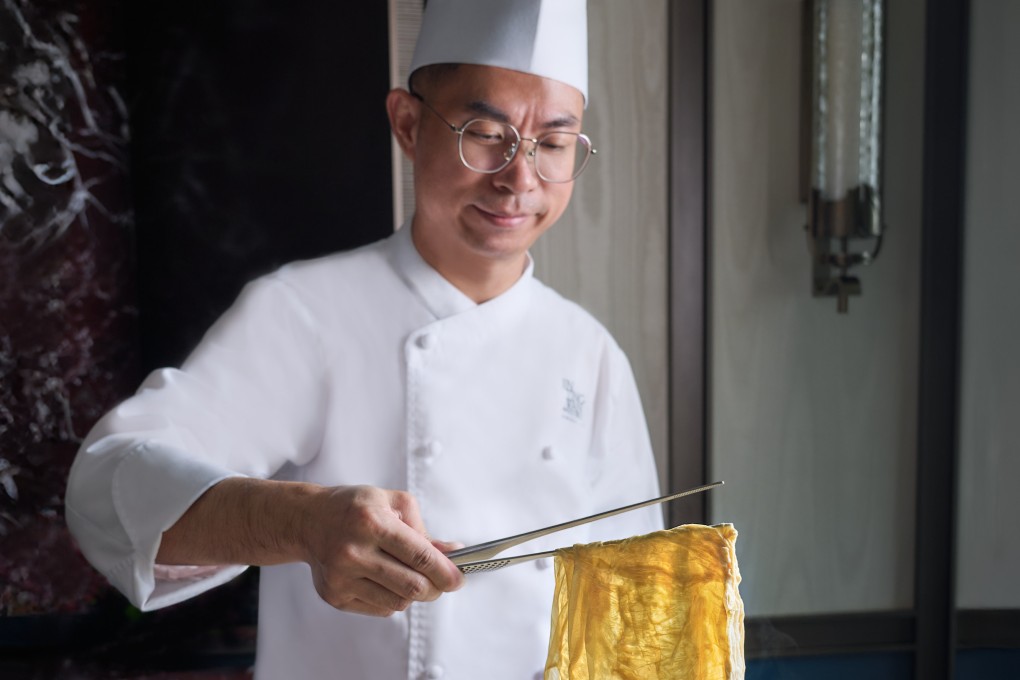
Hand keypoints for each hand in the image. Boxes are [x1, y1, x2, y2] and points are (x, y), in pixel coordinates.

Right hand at [301, 485, 463, 616]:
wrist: (308, 520)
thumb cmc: (355, 508)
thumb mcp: (392, 503)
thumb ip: (423, 529)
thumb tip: (452, 552)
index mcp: (372, 522)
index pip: (420, 556)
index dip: (445, 572)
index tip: (459, 579)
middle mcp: (354, 551)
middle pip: (412, 586)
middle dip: (435, 588)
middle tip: (441, 583)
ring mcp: (342, 577)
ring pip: (398, 603)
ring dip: (412, 594)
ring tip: (408, 576)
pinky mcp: (334, 596)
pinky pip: (379, 609)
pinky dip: (391, 599)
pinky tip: (384, 580)